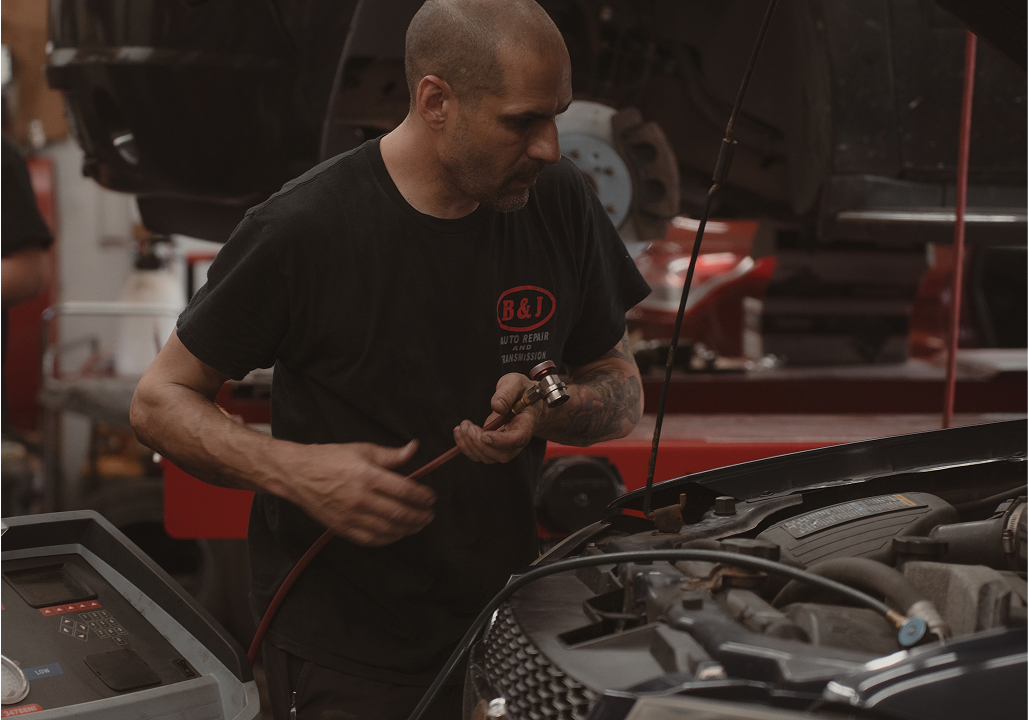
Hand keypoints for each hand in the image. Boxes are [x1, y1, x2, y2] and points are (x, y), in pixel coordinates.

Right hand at [281, 440, 435, 546]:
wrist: (297, 473)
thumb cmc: (328, 459)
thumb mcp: (361, 449)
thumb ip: (391, 455)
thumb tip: (414, 448)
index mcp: (368, 476)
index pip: (405, 490)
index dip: (422, 496)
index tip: (431, 497)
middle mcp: (361, 498)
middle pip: (399, 513)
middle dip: (419, 516)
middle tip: (429, 514)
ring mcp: (351, 516)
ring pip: (387, 529)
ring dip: (407, 529)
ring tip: (417, 525)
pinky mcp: (341, 527)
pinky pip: (370, 539)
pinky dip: (387, 539)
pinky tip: (396, 533)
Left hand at [453, 373, 539, 463]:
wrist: (525, 401)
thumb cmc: (522, 392)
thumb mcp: (516, 383)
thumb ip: (507, 393)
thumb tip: (497, 406)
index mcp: (526, 424)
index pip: (518, 439)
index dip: (500, 441)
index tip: (485, 434)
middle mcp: (517, 440)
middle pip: (502, 455)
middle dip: (480, 444)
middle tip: (468, 427)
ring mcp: (505, 445)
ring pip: (488, 457)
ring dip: (470, 444)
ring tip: (463, 426)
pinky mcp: (493, 446)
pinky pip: (479, 455)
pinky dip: (466, 446)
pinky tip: (460, 432)